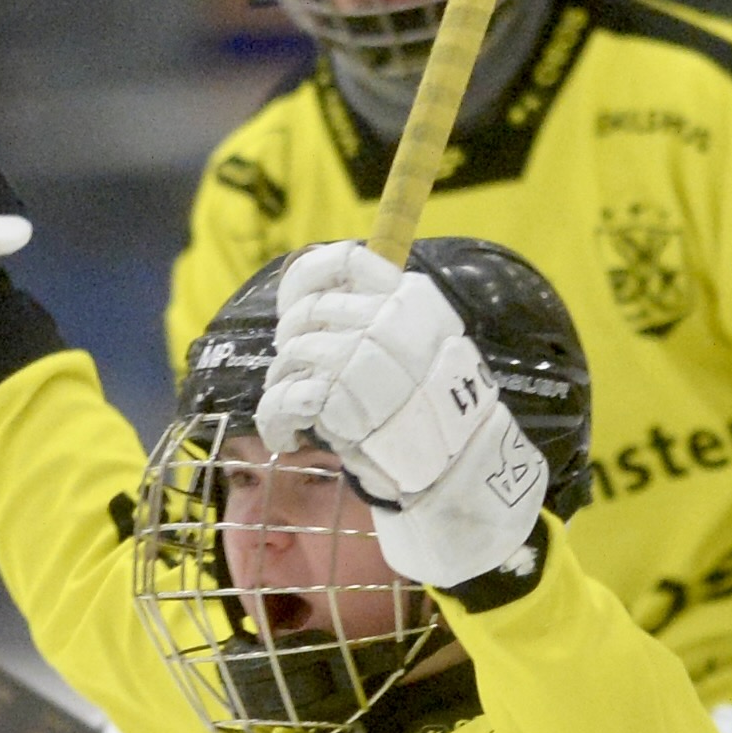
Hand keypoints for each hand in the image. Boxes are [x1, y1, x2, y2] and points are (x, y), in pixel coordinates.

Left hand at [255, 241, 544, 587]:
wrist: (456, 469)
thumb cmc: (439, 411)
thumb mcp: (429, 345)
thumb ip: (384, 317)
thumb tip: (323, 298)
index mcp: (409, 299)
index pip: (344, 262)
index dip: (305, 279)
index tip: (292, 302)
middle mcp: (383, 320)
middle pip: (308, 312)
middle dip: (292, 343)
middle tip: (299, 372)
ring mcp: (357, 357)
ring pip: (292, 355)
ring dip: (284, 385)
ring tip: (299, 411)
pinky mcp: (334, 399)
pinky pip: (282, 399)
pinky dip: (275, 422)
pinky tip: (286, 437)